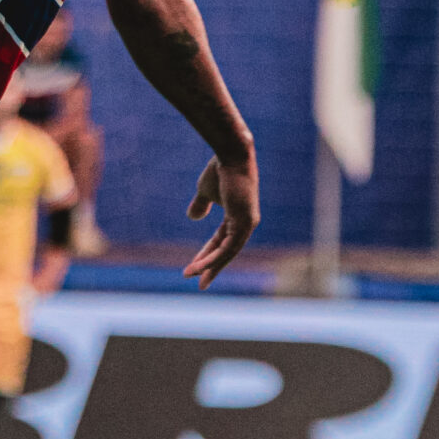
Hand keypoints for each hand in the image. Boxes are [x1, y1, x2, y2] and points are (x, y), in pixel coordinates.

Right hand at [184, 155, 257, 288]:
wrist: (229, 155)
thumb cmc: (219, 170)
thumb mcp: (205, 191)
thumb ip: (201, 205)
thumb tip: (193, 217)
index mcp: (237, 217)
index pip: (221, 242)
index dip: (207, 254)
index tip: (192, 267)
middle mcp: (246, 223)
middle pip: (226, 251)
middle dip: (211, 267)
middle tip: (199, 283)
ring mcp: (247, 224)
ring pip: (227, 253)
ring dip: (209, 266)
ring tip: (190, 275)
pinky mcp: (245, 223)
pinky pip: (228, 248)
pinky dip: (213, 258)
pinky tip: (199, 266)